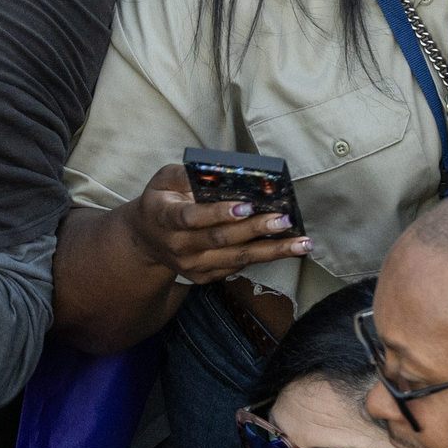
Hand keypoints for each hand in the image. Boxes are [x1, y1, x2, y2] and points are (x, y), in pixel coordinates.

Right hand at [116, 161, 311, 287]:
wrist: (146, 240)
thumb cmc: (161, 201)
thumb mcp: (163, 180)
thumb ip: (187, 174)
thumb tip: (221, 170)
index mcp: (165, 218)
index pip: (192, 217)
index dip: (219, 213)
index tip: (247, 206)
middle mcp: (179, 246)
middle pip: (221, 239)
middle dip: (256, 230)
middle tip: (284, 220)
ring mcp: (192, 265)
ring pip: (236, 258)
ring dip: (271, 251)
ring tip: (301, 243)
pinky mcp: (204, 277)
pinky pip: (236, 267)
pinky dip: (263, 257)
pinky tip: (286, 249)